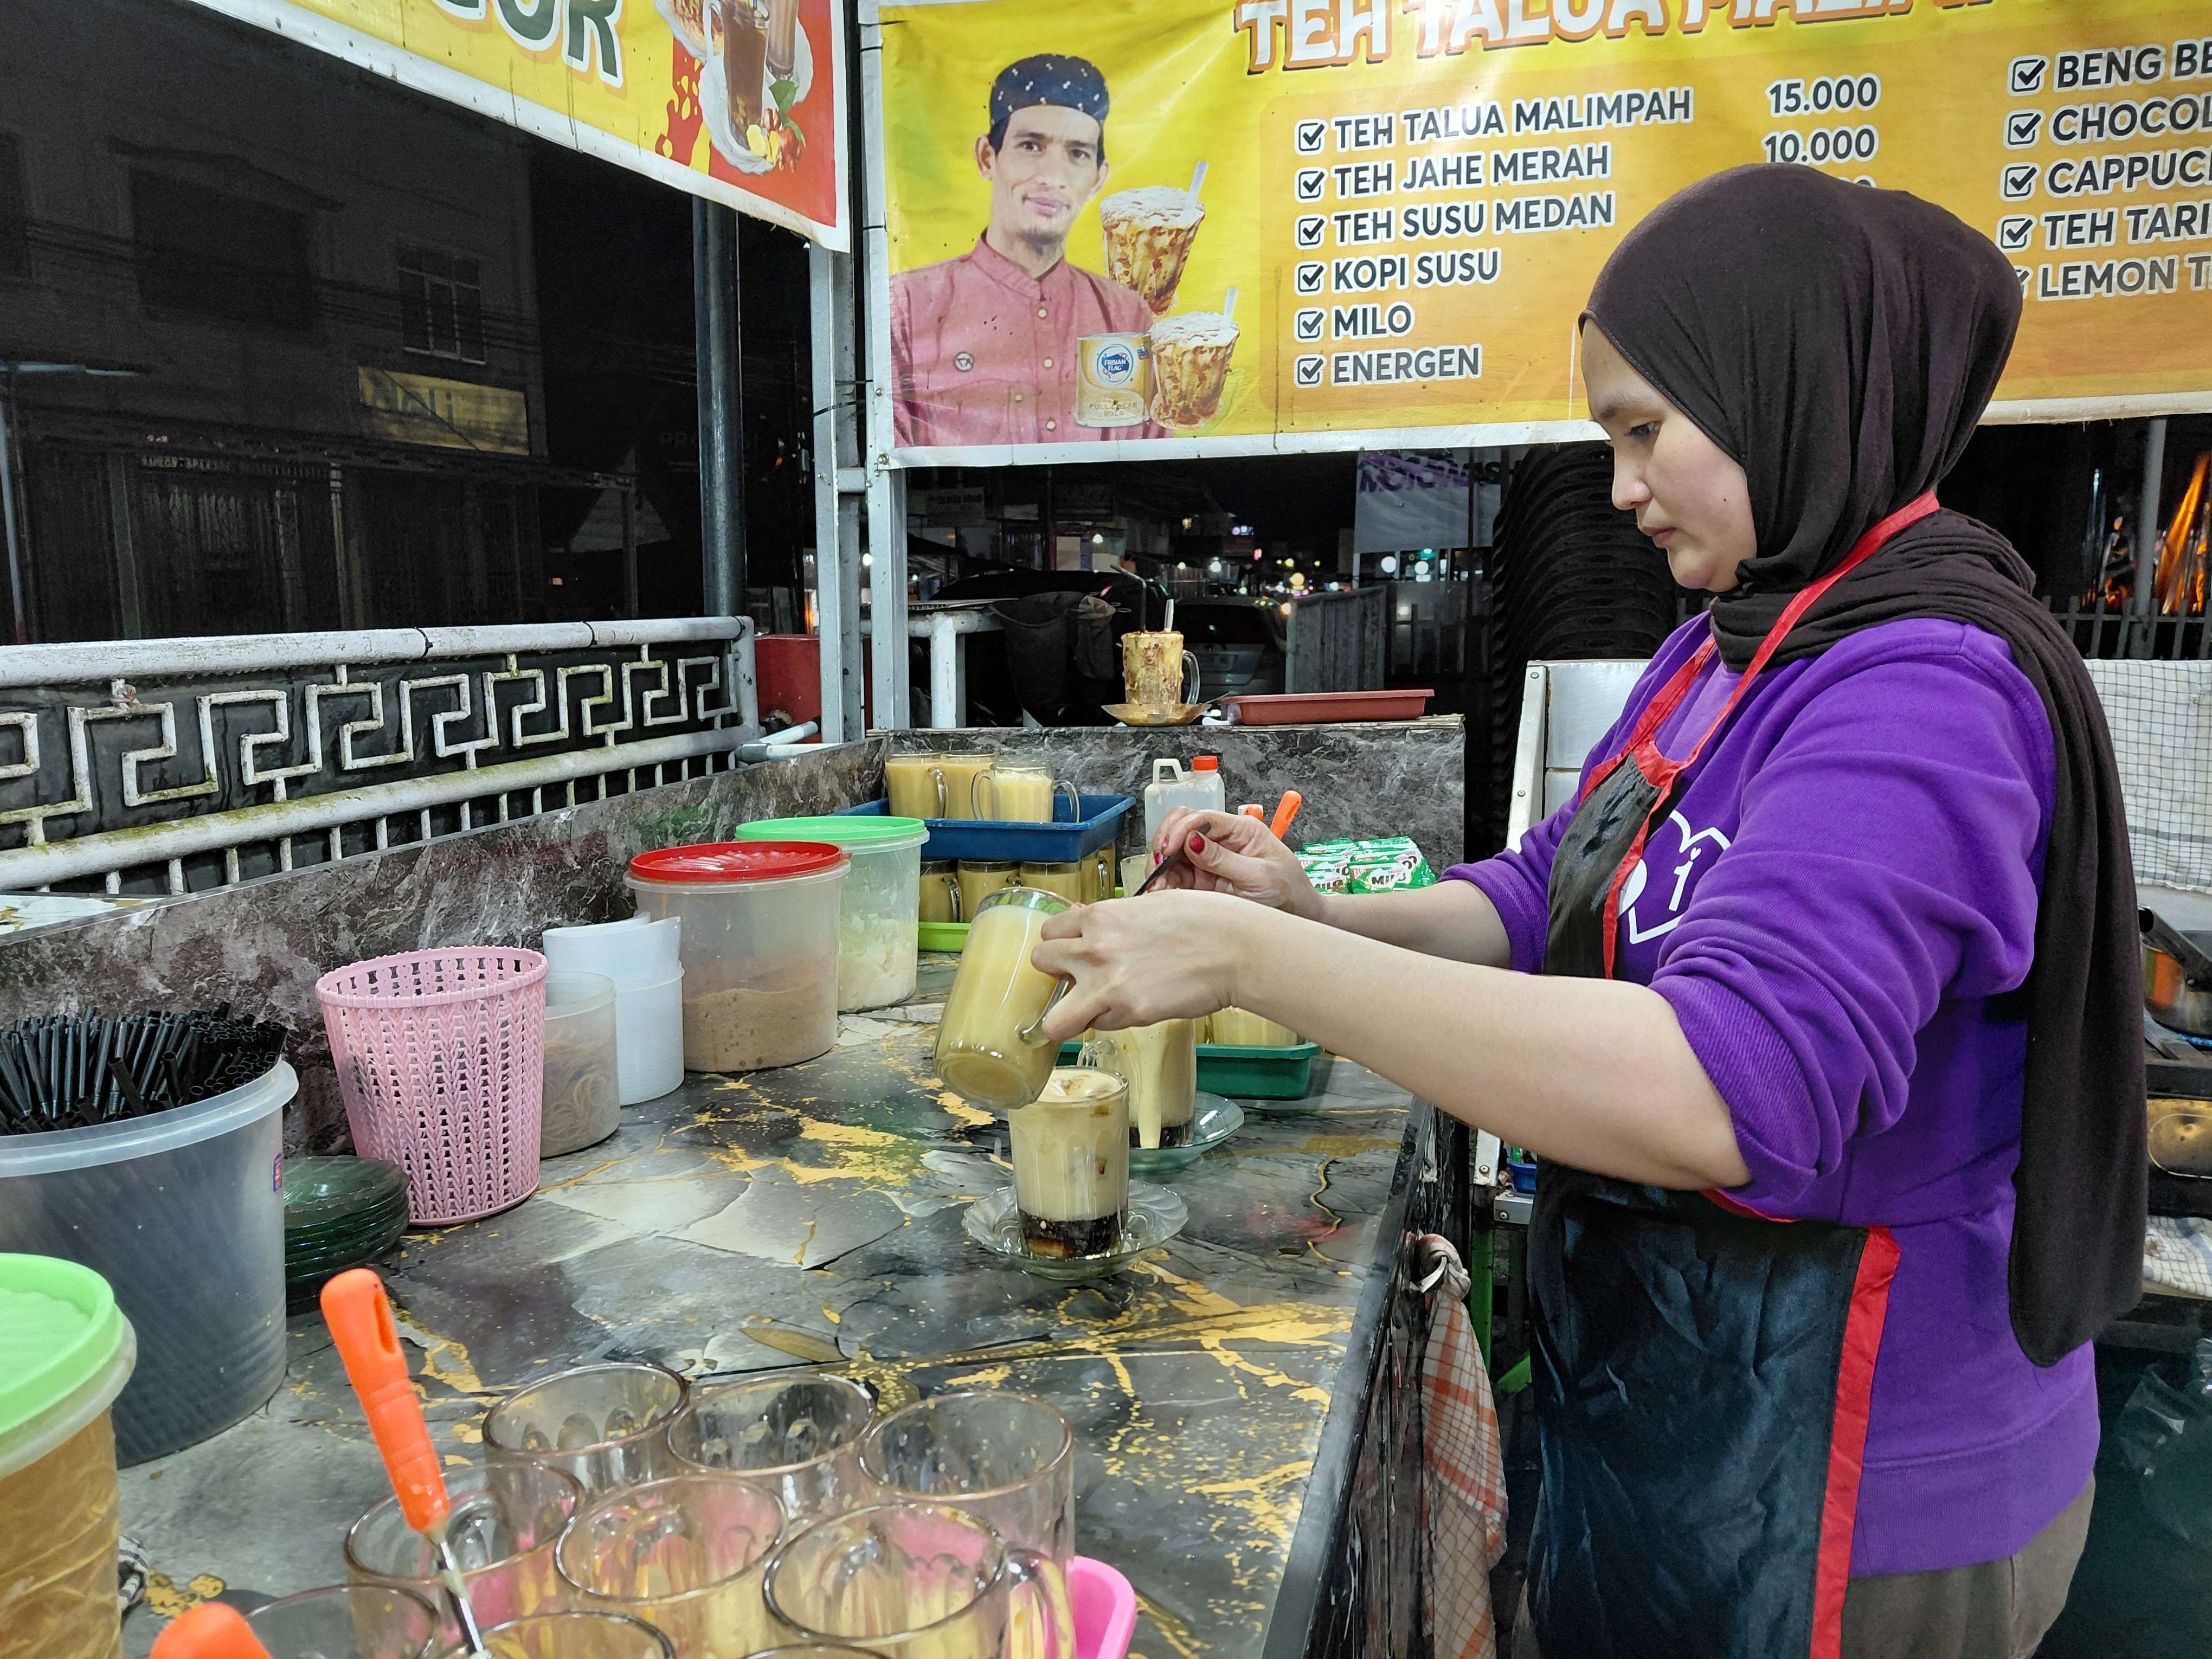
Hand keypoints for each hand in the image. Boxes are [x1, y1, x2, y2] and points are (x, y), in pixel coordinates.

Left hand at [1032, 889, 1254, 1041]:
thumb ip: (1113, 919)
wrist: (1236, 948)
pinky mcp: (1127, 1013)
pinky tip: (1137, 1006)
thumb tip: (1090, 927)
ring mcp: (1106, 985)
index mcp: (1099, 916)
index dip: (1063, 942)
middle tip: (1082, 977)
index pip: (1050, 931)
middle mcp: (1093, 949)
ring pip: (1054, 1019)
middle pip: (1041, 964)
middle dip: (1058, 973)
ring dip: (1070, 1014)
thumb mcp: (1150, 904)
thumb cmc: (1204, 920)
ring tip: (1095, 1007)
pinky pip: (1100, 1026)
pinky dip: (1112, 1021)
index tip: (1076, 950)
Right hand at [1149, 808, 1321, 919]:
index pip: (1203, 817)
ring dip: (1160, 865)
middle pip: (1182, 827)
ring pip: (1174, 851)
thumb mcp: (1259, 876)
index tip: (1168, 849)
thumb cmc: (1288, 890)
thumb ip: (1224, 860)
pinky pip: (1177, 874)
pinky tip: (1160, 890)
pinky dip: (1164, 880)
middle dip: (1165, 843)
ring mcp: (1210, 858)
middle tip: (1157, 865)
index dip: (1180, 829)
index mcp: (1241, 829)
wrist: (1298, 914)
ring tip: (1156, 884)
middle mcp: (1222, 839)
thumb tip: (1192, 841)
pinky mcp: (1203, 878)